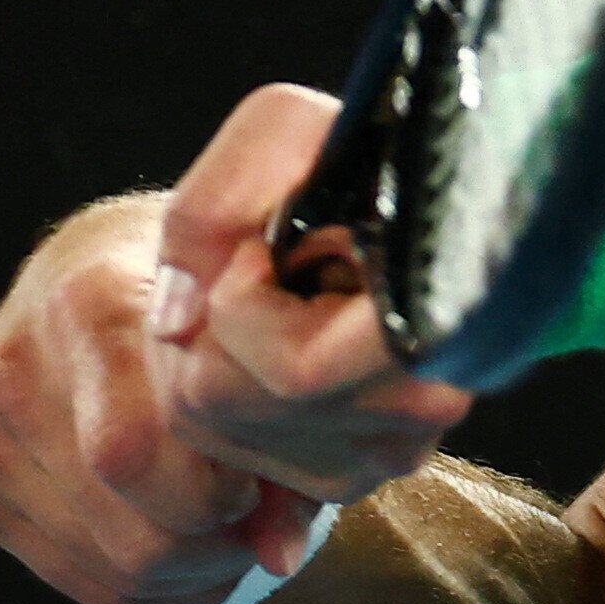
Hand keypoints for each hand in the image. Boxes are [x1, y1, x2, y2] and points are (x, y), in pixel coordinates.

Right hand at [0, 190, 302, 603]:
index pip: (139, 452)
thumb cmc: (200, 302)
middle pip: (129, 529)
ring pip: (109, 568)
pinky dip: (147, 588)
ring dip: (188, 575)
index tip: (262, 478)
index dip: (222, 495)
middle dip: (215, 547)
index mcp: (85, 301)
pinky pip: (77, 581)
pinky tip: (182, 547)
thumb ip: (278, 437)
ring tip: (226, 532)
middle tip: (254, 520)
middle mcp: (13, 364)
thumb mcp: (250, 336)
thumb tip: (279, 558)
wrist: (104, 267)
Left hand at [151, 84, 477, 520]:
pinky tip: (272, 339)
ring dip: (208, 352)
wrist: (403, 193)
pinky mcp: (356, 473)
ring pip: (217, 431)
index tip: (266, 242)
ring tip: (275, 295)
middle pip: (226, 403)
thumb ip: (213, 206)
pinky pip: (231, 458)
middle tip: (259, 264)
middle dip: (206, 321)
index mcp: (428, 321)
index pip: (293, 373)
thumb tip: (176, 325)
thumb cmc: (351, 152)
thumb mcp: (282, 130)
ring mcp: (394, 448)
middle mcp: (426, 401)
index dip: (242, 301)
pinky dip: (222, 394)